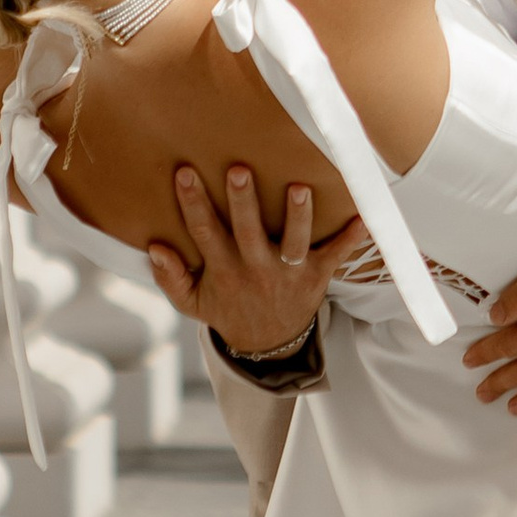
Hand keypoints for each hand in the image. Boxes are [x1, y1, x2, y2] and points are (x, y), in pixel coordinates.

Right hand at [147, 166, 366, 360]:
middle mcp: (257, 269)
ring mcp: (289, 272)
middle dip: (243, 202)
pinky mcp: (317, 275)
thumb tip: (154, 249)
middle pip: (248, 232)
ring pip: (294, 242)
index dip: (193, 204)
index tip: (186, 173)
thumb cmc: (229, 310)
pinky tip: (363, 216)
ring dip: (297, 217)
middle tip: (239, 171)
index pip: (205, 232)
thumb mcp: (192, 302)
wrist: (269, 344)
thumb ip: (171, 277)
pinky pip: (336, 255)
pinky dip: (351, 238)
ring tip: (299, 189)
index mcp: (225, 270)